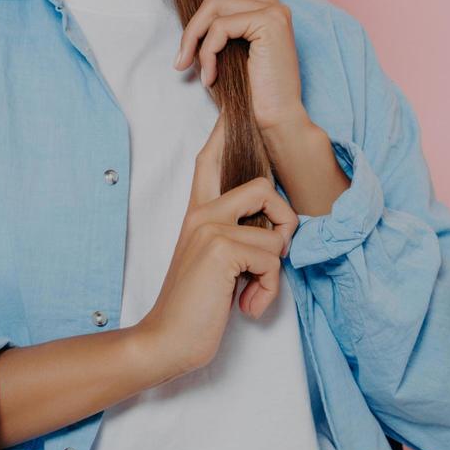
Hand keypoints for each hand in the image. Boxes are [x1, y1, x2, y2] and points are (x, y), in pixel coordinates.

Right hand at [134, 112, 300, 378]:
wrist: (165, 340)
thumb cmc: (194, 308)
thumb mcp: (215, 265)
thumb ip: (235, 240)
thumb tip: (274, 234)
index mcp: (197, 213)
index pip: (208, 159)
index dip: (223, 133)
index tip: (230, 109)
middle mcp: (201, 212)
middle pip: (262, 186)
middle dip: (283, 225)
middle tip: (268, 261)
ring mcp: (209, 226)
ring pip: (276, 232)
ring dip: (274, 271)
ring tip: (250, 291)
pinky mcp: (221, 247)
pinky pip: (272, 258)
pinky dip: (268, 290)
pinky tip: (245, 306)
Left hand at [158, 0, 310, 133]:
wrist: (276, 121)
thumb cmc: (250, 94)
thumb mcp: (229, 54)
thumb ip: (219, 28)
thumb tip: (196, 11)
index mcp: (265, 6)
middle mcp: (273, 2)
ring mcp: (274, 10)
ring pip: (212, 5)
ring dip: (191, 39)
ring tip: (187, 66)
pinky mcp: (270, 22)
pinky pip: (219, 25)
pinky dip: (207, 52)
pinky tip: (210, 76)